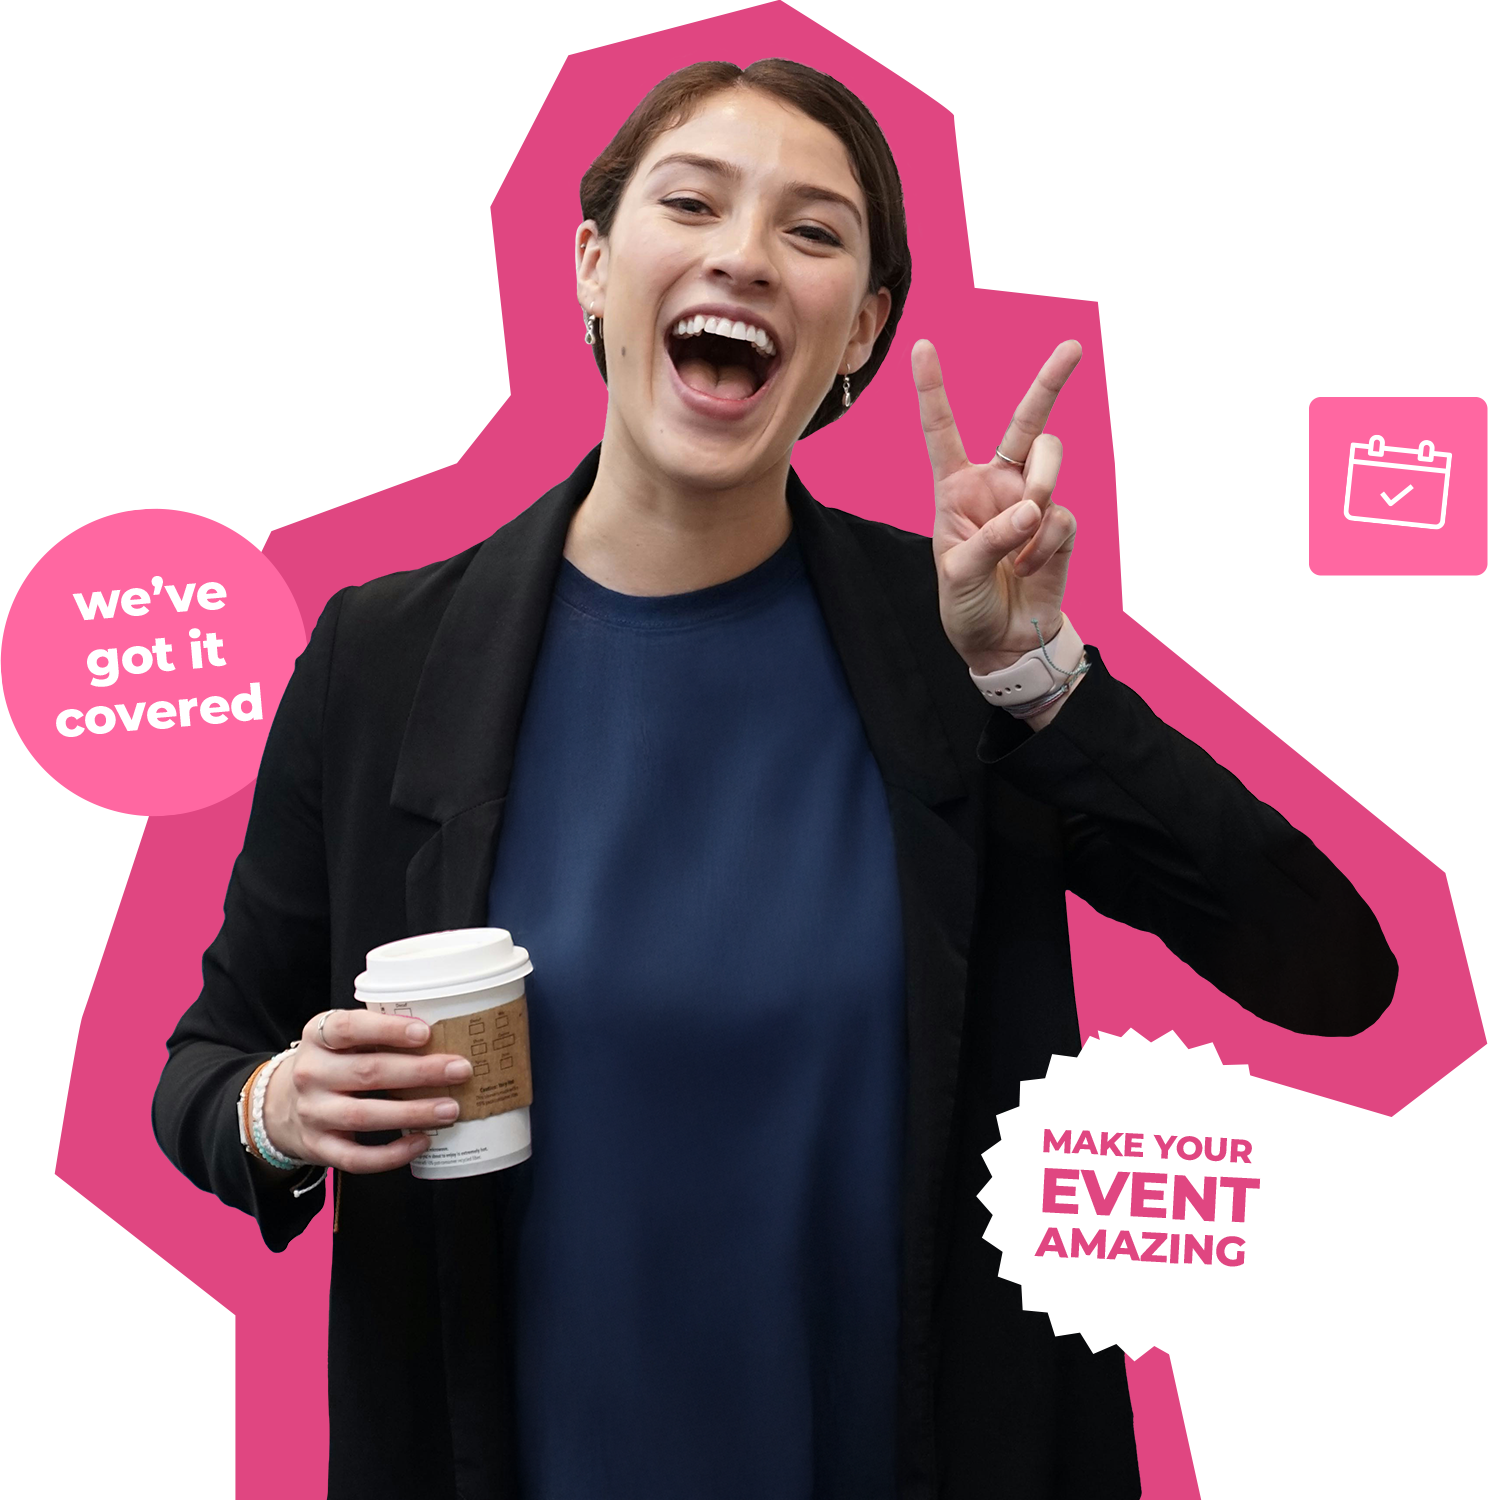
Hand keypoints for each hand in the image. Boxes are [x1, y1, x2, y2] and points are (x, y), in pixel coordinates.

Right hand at [261, 1008, 473, 1173]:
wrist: (281, 1104)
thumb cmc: (332, 1063)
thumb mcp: (341, 1039)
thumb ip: (378, 1032)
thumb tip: (445, 1033)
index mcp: (318, 1036)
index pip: (349, 1027)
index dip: (388, 1029)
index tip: (426, 1033)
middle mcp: (311, 1073)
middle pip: (367, 1072)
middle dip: (419, 1072)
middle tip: (460, 1070)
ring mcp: (312, 1113)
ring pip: (365, 1115)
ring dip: (413, 1113)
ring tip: (450, 1109)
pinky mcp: (318, 1147)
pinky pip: (356, 1158)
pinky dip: (392, 1154)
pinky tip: (422, 1142)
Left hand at [912, 338, 1082, 672]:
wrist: (1002, 643)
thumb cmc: (966, 606)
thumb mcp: (959, 574)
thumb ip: (991, 539)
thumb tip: (1035, 509)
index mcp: (955, 487)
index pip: (943, 430)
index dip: (933, 388)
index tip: (923, 345)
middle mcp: (996, 484)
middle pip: (1026, 421)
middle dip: (1050, 381)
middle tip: (1072, 347)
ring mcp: (1032, 501)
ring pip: (1050, 461)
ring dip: (1041, 488)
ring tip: (1025, 532)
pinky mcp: (1060, 524)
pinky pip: (1060, 515)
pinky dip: (1043, 545)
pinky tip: (1029, 568)